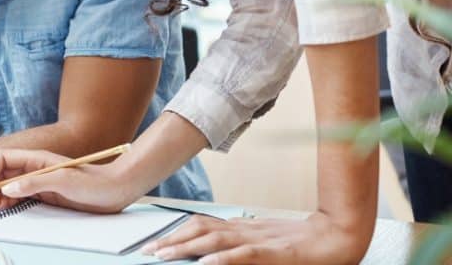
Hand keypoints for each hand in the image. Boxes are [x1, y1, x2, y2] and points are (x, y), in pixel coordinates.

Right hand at [0, 148, 138, 212]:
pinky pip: (20, 196)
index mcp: (36, 159)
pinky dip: (10, 202)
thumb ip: (34, 183)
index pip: (2, 159)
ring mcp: (38, 182)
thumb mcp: (63, 181)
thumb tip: (8, 189)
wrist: (114, 190)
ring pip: (8, 186)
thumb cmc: (94, 182)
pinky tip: (9, 209)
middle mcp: (34, 168)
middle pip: (2, 173)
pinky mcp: (44, 194)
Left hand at [140, 212, 371, 263]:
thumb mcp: (263, 240)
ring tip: (164, 256)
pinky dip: (222, 258)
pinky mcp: (273, 253)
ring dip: (186, 248)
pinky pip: (243, 255)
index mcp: (241, 227)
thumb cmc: (299, 241)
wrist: (337, 235)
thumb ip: (238, 245)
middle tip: (147, 252)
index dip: (175, 232)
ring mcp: (258, 240)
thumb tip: (211, 252)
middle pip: (200, 230)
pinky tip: (205, 263)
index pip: (201, 224)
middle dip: (171, 241)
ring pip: (214, 240)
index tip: (154, 242)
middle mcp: (244, 230)